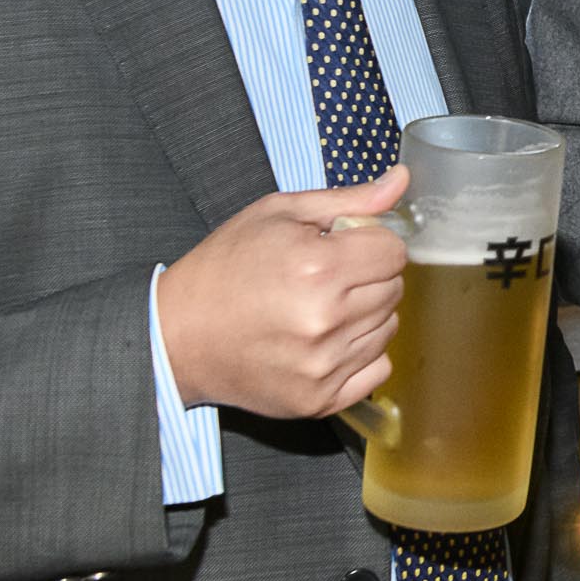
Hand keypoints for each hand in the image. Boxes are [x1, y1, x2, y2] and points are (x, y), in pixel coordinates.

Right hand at [156, 166, 410, 418]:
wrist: (176, 336)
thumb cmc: (225, 267)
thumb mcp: (277, 214)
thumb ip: (348, 199)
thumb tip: (402, 180)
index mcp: (318, 268)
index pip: (395, 253)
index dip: (373, 244)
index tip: (345, 247)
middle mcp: (325, 321)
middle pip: (394, 290)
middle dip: (369, 277)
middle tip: (326, 277)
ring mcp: (323, 366)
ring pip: (388, 329)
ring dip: (366, 315)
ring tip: (320, 308)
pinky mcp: (319, 400)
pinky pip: (376, 370)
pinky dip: (360, 354)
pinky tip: (324, 341)